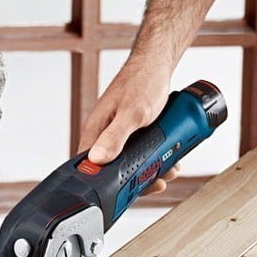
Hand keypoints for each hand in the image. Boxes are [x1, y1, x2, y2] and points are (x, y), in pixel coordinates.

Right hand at [77, 58, 179, 194]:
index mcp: (95, 132)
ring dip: (150, 171)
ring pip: (130, 165)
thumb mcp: (132, 113)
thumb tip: (96, 159)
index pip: (88, 168)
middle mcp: (103, 137)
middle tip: (155, 182)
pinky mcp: (131, 135)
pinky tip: (168, 160)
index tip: (122, 193)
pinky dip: (154, 160)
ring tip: (168, 170)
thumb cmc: (142, 81)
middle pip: (112, 172)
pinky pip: (140, 155)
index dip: (103, 185)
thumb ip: (114, 137)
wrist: (157, 64)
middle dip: (136, 181)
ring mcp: (117, 137)